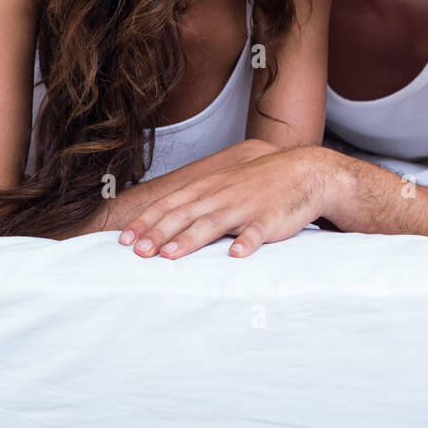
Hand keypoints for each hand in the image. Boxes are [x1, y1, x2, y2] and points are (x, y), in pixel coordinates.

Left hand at [118, 144, 337, 259]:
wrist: (303, 172)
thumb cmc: (258, 184)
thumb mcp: (223, 185)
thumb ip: (197, 201)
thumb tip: (164, 221)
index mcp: (208, 187)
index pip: (170, 204)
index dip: (146, 221)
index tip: (124, 239)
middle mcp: (222, 195)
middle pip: (184, 214)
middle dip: (159, 233)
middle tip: (138, 253)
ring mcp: (246, 206)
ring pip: (213, 223)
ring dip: (190, 239)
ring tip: (170, 255)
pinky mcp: (270, 218)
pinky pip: (256, 232)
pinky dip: (246, 243)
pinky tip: (236, 255)